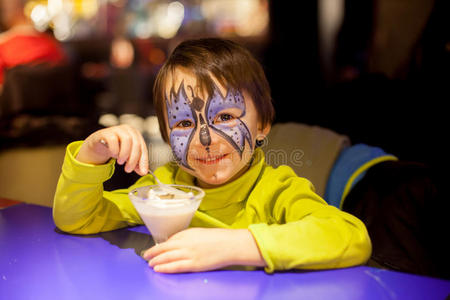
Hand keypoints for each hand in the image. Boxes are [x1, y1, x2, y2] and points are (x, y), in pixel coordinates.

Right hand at [76, 124, 148, 175]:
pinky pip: (113, 140)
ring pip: (127, 139)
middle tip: (128, 169)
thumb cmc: (116, 148)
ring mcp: (117, 129)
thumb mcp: (127, 156)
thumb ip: (136, 163)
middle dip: (133, 159)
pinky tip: (113, 154)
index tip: (142, 172)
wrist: (98, 144)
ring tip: (120, 162)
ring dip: (124, 154)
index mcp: (136, 135)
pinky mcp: (107, 132)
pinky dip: (114, 149)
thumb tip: (143, 172)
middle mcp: (128, 130)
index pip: (143, 148)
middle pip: (136, 144)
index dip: (143, 161)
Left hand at [142, 228, 265, 272]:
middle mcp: (187, 243)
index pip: (170, 240)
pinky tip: (158, 268)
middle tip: (146, 256)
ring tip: (150, 263)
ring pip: (167, 257)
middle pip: (165, 248)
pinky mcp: (194, 264)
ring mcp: (190, 254)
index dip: (160, 245)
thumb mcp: (201, 233)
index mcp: (188, 233)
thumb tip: (176, 244)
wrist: (231, 245)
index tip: (154, 249)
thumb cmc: (219, 238)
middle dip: (153, 252)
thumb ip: (188, 238)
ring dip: (156, 260)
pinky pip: (176, 266)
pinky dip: (165, 267)